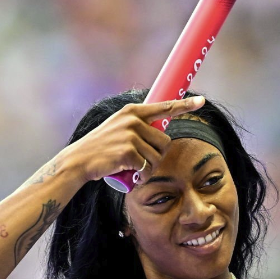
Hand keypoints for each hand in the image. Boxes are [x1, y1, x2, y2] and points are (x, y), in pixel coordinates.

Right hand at [63, 96, 204, 182]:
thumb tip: (159, 130)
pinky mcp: (129, 152)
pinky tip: (132, 177)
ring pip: (157, 157)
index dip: (185, 105)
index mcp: (132, 111)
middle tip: (141, 161)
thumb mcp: (118, 127)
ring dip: (149, 169)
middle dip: (157, 155)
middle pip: (165, 141)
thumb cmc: (100, 147)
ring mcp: (131, 135)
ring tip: (134, 169)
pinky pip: (147, 169)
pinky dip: (142, 177)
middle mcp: (133, 120)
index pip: (164, 107)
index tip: (201, 101)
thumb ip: (136, 125)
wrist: (78, 161)